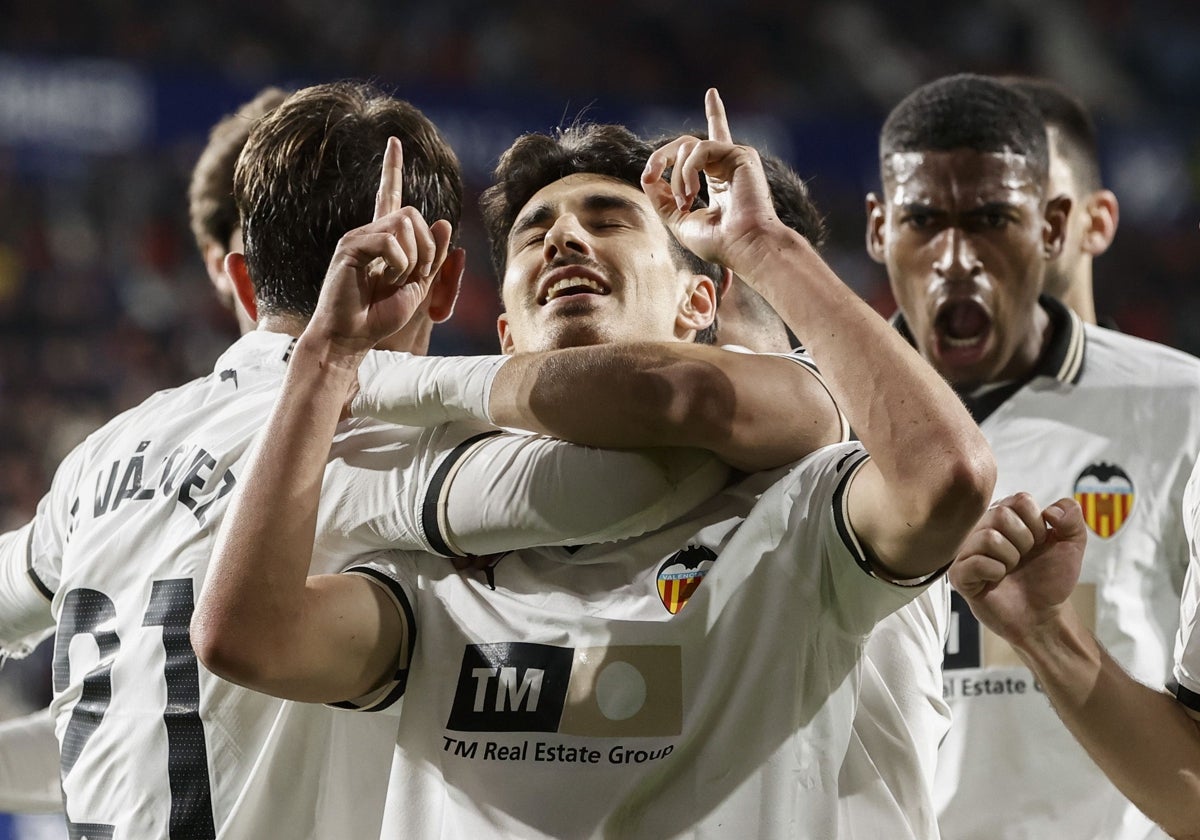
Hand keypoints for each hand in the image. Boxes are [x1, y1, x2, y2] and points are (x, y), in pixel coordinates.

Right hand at [307, 137, 452, 359]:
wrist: (352, 337)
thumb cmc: (379, 316)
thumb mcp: (417, 287)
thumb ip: (432, 257)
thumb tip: (442, 221)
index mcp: (385, 240)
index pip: (390, 196)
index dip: (392, 169)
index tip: (393, 142)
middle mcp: (370, 232)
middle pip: (415, 214)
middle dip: (428, 248)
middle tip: (414, 276)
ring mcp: (358, 237)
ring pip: (406, 224)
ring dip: (414, 258)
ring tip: (396, 280)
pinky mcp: (350, 247)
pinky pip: (391, 241)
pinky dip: (399, 264)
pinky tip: (385, 280)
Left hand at [641, 88, 778, 275]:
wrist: (745, 247)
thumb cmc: (719, 243)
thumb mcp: (680, 221)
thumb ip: (663, 200)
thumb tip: (647, 179)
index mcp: (716, 180)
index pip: (700, 150)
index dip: (670, 152)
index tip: (648, 177)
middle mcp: (724, 166)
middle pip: (684, 144)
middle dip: (660, 157)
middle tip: (649, 177)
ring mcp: (733, 159)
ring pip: (688, 147)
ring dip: (678, 177)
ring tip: (685, 203)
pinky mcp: (740, 154)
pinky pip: (701, 148)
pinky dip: (689, 170)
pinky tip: (693, 193)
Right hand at [949, 493, 1086, 646]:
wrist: (1042, 615)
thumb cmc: (1050, 580)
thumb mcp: (1072, 545)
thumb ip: (1072, 517)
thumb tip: (1051, 510)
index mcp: (1007, 517)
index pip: (1019, 500)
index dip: (1037, 523)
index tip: (1040, 543)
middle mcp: (983, 529)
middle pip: (1000, 514)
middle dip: (1024, 541)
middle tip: (1024, 558)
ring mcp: (969, 551)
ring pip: (989, 537)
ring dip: (1010, 559)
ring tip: (1010, 570)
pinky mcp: (960, 575)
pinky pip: (975, 562)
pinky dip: (995, 573)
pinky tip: (996, 580)